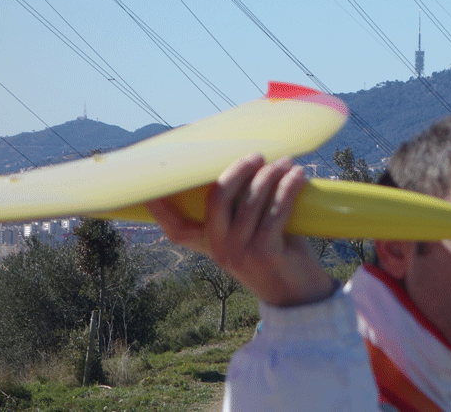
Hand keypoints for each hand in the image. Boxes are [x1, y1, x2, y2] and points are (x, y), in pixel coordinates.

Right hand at [147, 154, 337, 306]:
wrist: (299, 295)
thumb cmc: (277, 254)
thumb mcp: (250, 235)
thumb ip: (240, 212)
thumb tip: (248, 165)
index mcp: (210, 244)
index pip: (176, 227)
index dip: (160, 206)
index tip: (151, 181)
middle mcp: (220, 248)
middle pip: (217, 197)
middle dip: (237, 169)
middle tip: (257, 156)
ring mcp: (240, 252)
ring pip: (251, 200)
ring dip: (271, 174)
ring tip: (286, 163)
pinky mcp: (265, 252)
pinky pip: (276, 210)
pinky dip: (288, 188)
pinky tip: (298, 176)